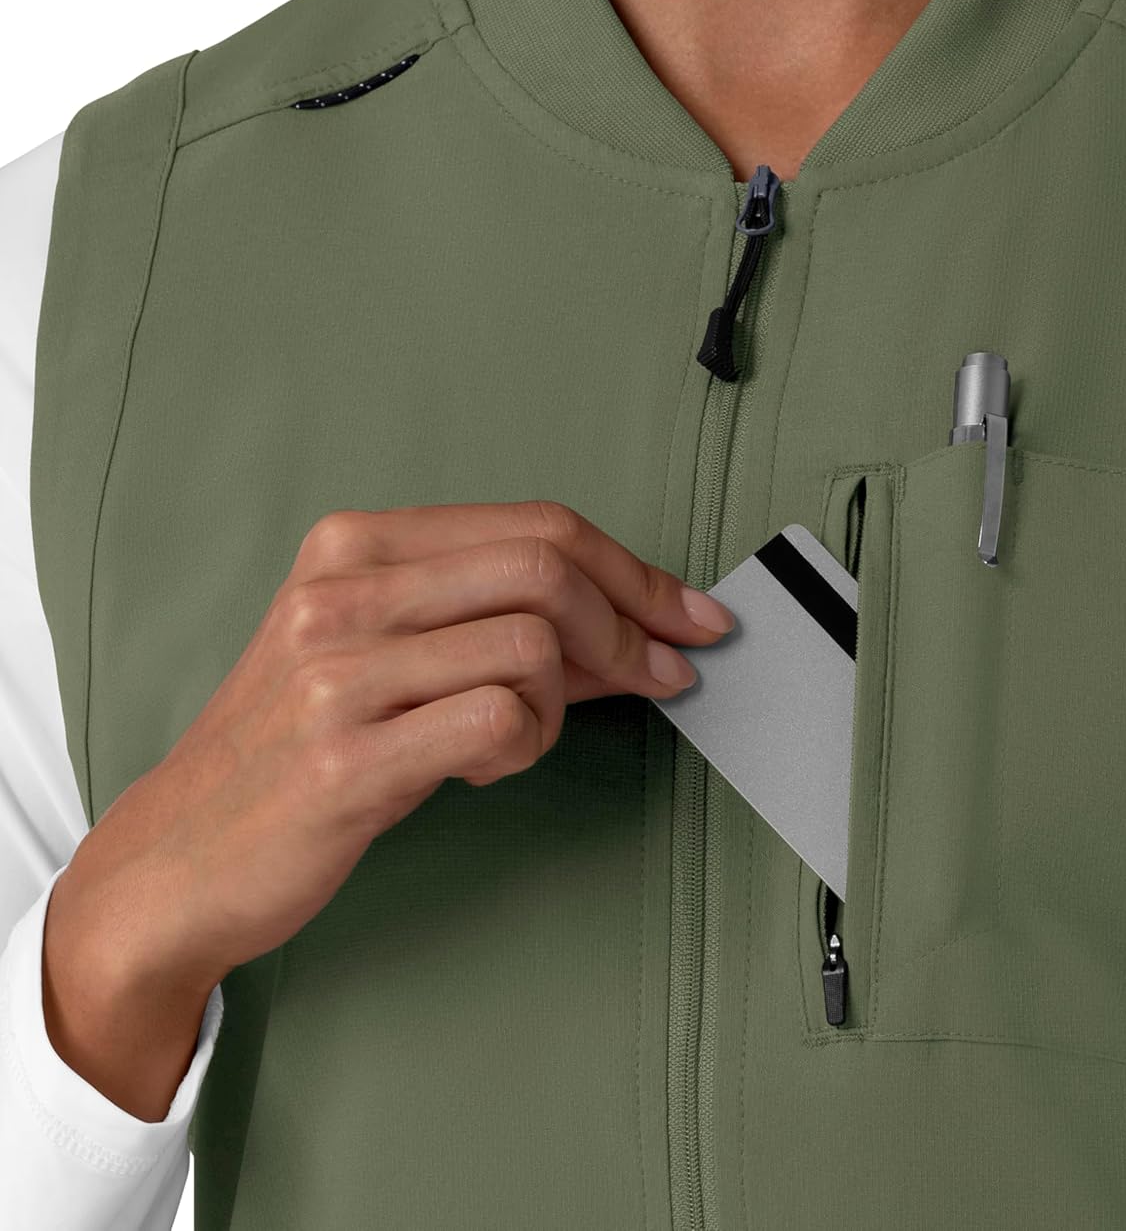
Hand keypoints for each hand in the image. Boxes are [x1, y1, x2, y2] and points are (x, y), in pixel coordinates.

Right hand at [41, 500, 733, 1118]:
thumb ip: (496, 627)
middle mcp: (342, 592)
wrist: (177, 859)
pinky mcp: (343, 758)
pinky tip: (485, 766)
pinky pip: (499, 719)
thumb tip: (636, 627)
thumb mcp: (390, 661)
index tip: (689, 614)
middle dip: (632, 625)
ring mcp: (337, 673)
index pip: (536, 525)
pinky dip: (524, 744)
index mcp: (356, 547)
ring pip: (532, 643)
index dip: (634, 570)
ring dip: (562, 702)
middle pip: (547, 566)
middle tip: (664, 675)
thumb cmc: (298, 753)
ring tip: (517, 738)